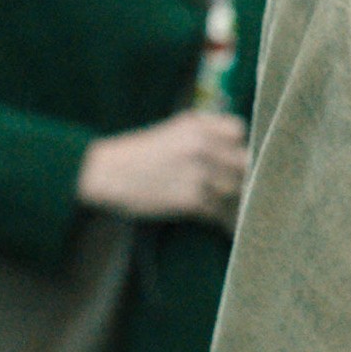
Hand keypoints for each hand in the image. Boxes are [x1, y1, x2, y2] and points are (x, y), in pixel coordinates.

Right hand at [77, 111, 248, 227]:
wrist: (108, 173)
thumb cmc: (141, 153)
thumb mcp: (173, 129)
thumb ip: (206, 130)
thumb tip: (237, 143)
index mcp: (197, 126)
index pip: (238, 131)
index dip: (237, 146)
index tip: (234, 159)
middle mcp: (201, 146)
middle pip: (243, 162)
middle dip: (242, 175)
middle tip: (243, 189)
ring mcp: (197, 172)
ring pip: (234, 188)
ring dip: (235, 201)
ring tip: (238, 212)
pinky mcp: (190, 199)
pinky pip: (218, 210)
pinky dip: (223, 219)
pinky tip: (224, 225)